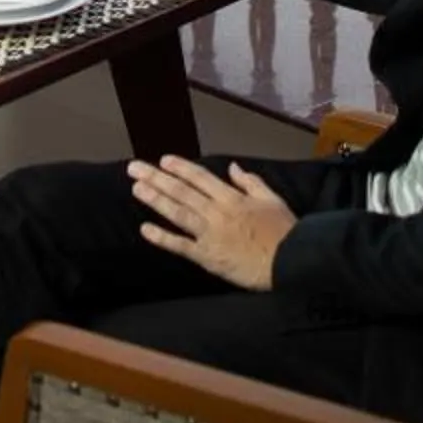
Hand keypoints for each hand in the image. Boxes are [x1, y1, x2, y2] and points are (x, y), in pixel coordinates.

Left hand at [127, 157, 293, 291]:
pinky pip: (181, 246)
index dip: (181, 168)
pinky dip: (162, 238)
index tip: (163, 160)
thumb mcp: (272, 199)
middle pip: (182, 192)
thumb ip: (251, 182)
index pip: (200, 178)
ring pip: (177, 213)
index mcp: (232, 198)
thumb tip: (233, 167)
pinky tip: (145, 230)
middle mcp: (217, 212)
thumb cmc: (283, 231)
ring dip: (155, 200)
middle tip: (134, 168)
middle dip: (157, 178)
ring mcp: (210, 234)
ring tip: (136, 189)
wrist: (289, 262)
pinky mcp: (207, 257)